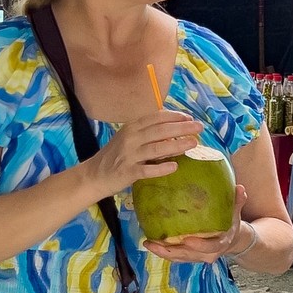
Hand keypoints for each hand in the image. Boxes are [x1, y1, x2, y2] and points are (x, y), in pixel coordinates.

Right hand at [85, 109, 203, 195]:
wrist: (93, 175)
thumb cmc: (114, 156)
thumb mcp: (128, 139)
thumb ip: (147, 133)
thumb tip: (173, 131)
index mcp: (132, 128)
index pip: (156, 118)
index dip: (174, 117)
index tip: (189, 118)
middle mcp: (131, 138)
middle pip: (160, 131)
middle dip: (182, 128)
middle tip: (199, 127)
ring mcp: (129, 155)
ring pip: (157, 148)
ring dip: (177, 145)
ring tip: (193, 143)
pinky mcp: (128, 172)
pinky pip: (147, 169)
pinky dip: (161, 168)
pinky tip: (175, 167)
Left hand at [146, 185, 250, 263]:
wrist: (231, 240)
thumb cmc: (231, 224)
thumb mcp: (236, 213)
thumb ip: (237, 201)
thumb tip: (240, 188)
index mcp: (219, 244)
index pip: (209, 247)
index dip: (199, 245)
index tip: (187, 240)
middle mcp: (206, 254)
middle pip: (187, 255)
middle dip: (170, 251)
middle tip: (154, 243)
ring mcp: (196, 257)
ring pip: (177, 257)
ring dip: (161, 252)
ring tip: (148, 243)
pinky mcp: (188, 256)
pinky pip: (174, 255)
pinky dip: (162, 250)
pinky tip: (150, 241)